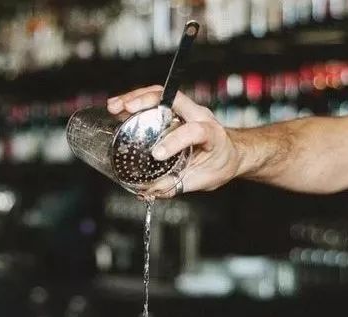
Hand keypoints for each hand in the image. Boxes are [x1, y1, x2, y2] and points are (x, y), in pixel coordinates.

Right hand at [107, 85, 240, 197]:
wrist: (234, 153)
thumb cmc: (221, 164)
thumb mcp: (204, 180)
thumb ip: (178, 185)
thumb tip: (150, 191)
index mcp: (211, 132)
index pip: (194, 130)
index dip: (174, 141)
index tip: (157, 154)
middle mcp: (198, 115)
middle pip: (170, 98)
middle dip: (144, 101)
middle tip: (122, 110)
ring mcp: (186, 111)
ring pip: (159, 95)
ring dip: (134, 98)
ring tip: (114, 107)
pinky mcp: (175, 114)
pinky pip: (155, 102)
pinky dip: (136, 103)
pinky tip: (119, 110)